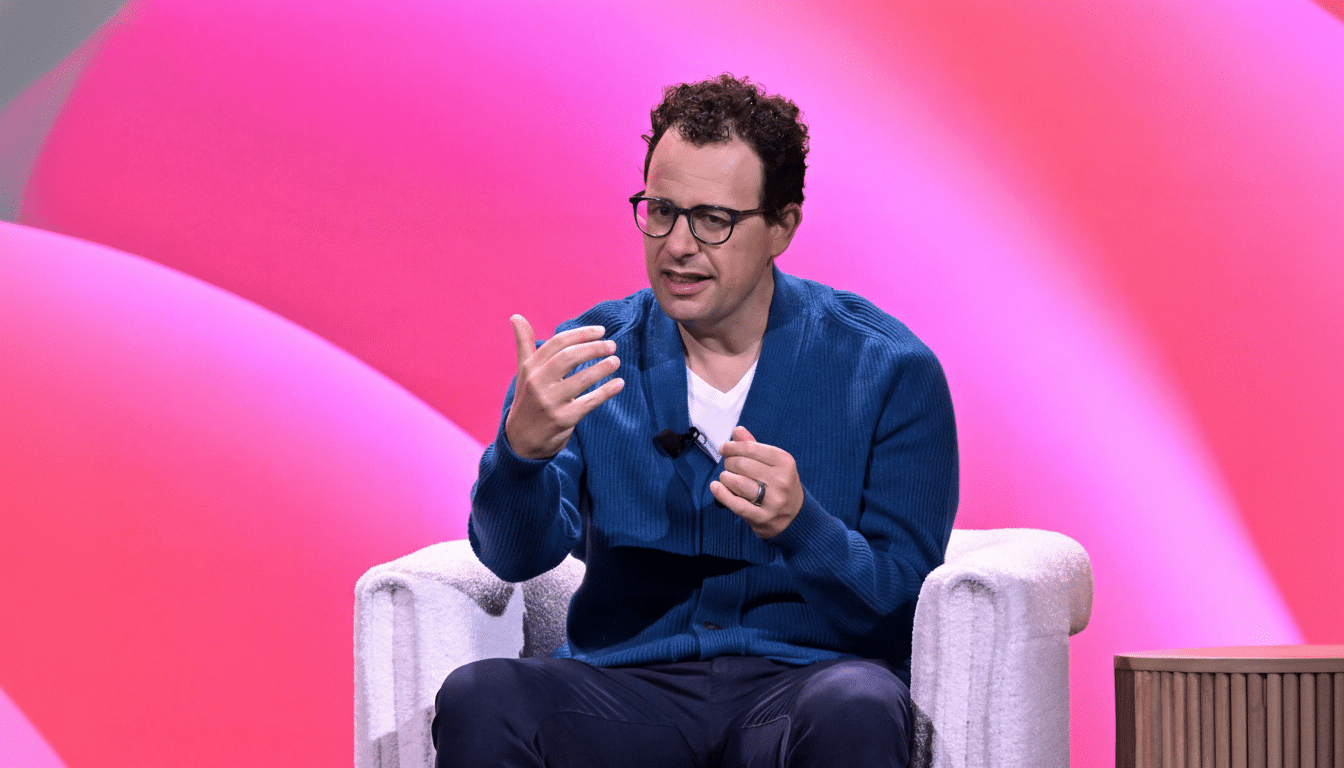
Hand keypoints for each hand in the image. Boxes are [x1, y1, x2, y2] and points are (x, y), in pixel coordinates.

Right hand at [504, 314, 623, 459]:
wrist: (521, 441)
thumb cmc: (528, 399)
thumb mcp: (524, 372)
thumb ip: (524, 344)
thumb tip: (515, 316)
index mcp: (530, 368)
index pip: (557, 343)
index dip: (581, 334)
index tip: (601, 331)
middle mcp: (537, 383)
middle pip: (569, 358)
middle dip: (593, 348)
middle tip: (612, 345)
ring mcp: (550, 402)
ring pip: (581, 379)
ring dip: (602, 367)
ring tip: (615, 360)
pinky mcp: (563, 420)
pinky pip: (589, 402)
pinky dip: (606, 391)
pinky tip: (619, 383)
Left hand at [709, 426, 804, 538]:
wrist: (796, 516)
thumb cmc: (779, 483)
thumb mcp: (774, 463)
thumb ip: (754, 446)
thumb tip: (737, 431)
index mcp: (785, 462)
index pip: (750, 448)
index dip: (732, 446)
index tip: (724, 448)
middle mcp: (781, 481)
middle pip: (741, 464)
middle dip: (729, 463)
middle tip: (729, 466)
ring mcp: (773, 501)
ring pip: (737, 483)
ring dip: (725, 478)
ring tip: (726, 477)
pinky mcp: (763, 518)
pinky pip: (736, 504)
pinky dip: (722, 494)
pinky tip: (715, 487)